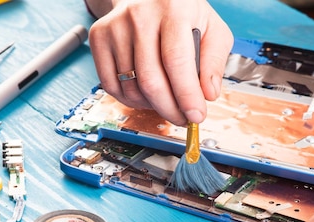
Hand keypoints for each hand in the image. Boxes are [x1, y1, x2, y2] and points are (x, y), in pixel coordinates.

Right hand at [87, 0, 232, 125]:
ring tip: (166, 102)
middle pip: (151, 80)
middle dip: (169, 109)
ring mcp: (116, 27)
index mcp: (174, 10)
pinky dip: (130, 100)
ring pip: (131, 87)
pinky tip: (145, 95)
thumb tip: (208, 94)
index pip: (176, 61)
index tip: (196, 116)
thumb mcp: (212, 29)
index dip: (186, 96)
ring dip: (151, 106)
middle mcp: (140, 15)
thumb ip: (214, 62)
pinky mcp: (99, 38)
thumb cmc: (182, 15)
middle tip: (182, 118)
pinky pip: (111, 86)